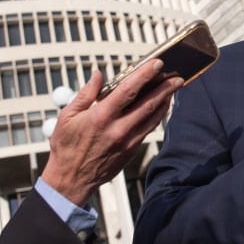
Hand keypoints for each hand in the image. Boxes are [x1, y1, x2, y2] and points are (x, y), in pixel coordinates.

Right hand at [41, 61, 181, 204]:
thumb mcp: (67, 116)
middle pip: (148, 103)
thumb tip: (98, 75)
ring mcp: (127, 141)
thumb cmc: (66, 147)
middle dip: (165, 87)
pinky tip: (161, 105)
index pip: (128, 90)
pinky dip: (158, 115)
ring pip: (153, 117)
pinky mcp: (131, 150)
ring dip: (166, 100)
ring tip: (174, 87)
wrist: (71, 180)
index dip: (145, 75)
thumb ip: (86, 93)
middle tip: (177, 76)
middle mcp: (118, 129)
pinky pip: (149, 128)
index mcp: (100, 117)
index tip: (157, 64)